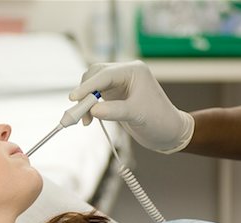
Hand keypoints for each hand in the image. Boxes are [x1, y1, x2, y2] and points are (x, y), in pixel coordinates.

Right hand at [69, 60, 193, 153]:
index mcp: (134, 71)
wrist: (168, 132)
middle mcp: (125, 73)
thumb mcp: (136, 115)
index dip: (87, 86)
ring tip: (85, 119)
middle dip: (84, 92)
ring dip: (85, 101)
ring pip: (93, 84)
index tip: (73, 98)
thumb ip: (114, 111)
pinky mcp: (115, 94)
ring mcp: (119, 83)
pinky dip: (89, 106)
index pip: (104, 75)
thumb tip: (92, 110)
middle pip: (95, 75)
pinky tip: (89, 119)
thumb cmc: (158, 121)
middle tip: (78, 112)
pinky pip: (95, 95)